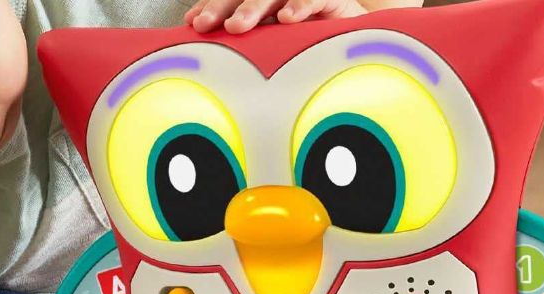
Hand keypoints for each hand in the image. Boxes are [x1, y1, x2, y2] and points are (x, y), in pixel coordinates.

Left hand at [186, 0, 365, 33]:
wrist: (349, 33)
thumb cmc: (305, 36)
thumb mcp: (271, 38)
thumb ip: (245, 35)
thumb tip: (203, 37)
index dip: (212, 6)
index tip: (194, 23)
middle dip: (223, 7)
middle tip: (206, 25)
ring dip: (254, 7)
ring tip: (237, 26)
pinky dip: (300, 6)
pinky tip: (286, 18)